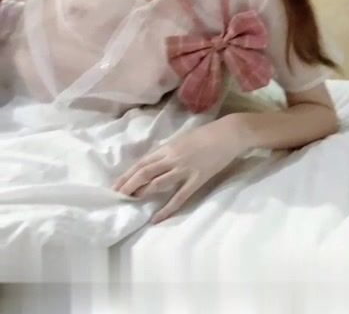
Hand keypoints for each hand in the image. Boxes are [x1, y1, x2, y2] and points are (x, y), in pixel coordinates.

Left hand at [112, 115, 244, 223]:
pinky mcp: (196, 180)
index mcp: (168, 147)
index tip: (115, 185)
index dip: (128, 174)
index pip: (142, 162)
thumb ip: (168, 152)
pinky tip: (156, 218)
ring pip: (158, 183)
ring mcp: (184, 169)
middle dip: (129, 185)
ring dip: (143, 193)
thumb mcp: (182, 140)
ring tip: (131, 203)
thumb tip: (156, 164)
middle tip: (116, 196)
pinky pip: (179, 197)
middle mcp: (172, 158)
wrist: (228, 134)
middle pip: (145, 172)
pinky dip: (166, 209)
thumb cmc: (206, 134)